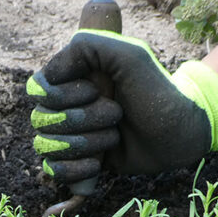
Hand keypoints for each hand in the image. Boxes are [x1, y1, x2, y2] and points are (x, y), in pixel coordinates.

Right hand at [28, 30, 217, 184]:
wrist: (178, 134)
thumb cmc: (156, 90)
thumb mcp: (128, 55)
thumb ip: (87, 46)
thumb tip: (46, 77)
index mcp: (72, 76)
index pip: (39, 89)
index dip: (63, 95)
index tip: (96, 90)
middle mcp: (66, 104)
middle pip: (42, 119)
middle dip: (83, 120)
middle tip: (117, 114)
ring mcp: (70, 134)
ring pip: (47, 145)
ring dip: (85, 143)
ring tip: (114, 137)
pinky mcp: (77, 161)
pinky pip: (53, 170)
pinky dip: (75, 169)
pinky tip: (99, 163)